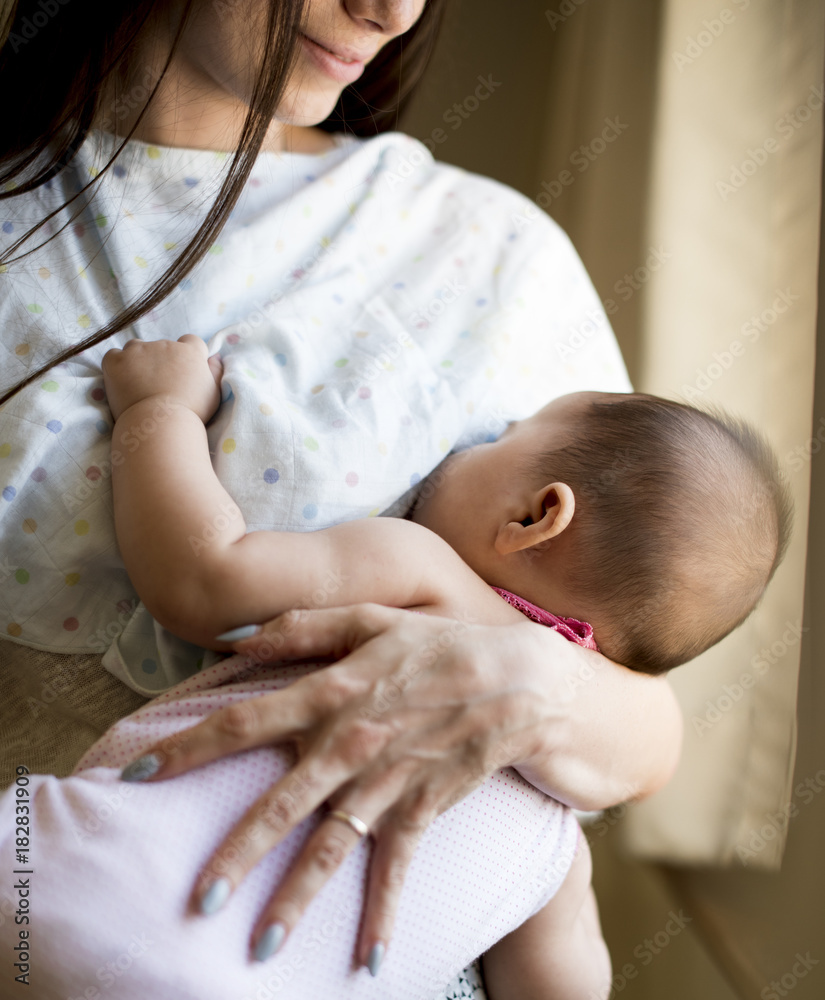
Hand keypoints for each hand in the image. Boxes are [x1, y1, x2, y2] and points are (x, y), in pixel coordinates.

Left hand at [101, 334, 222, 422]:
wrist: (161, 425)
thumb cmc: (192, 413)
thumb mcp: (213, 393)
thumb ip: (215, 371)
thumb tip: (214, 357)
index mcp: (189, 351)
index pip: (190, 342)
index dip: (185, 354)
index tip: (181, 371)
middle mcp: (165, 345)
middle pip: (161, 346)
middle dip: (160, 361)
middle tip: (159, 386)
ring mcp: (138, 350)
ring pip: (136, 348)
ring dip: (137, 361)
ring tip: (138, 384)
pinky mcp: (116, 360)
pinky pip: (113, 355)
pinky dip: (116, 367)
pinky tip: (121, 383)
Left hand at [121, 605, 555, 970]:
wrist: (525, 682)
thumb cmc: (443, 644)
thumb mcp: (373, 619)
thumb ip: (303, 626)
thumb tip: (234, 635)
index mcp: (330, 694)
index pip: (243, 722)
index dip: (187, 748)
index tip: (137, 775)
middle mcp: (349, 744)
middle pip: (277, 805)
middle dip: (232, 855)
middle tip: (195, 900)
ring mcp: (387, 782)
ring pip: (329, 849)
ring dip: (295, 900)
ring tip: (258, 949)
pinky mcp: (423, 810)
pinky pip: (397, 869)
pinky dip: (383, 914)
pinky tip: (369, 961)